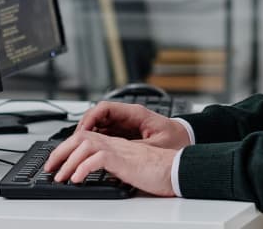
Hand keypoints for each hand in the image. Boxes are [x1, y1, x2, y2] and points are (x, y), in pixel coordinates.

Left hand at [43, 130, 177, 196]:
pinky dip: (83, 168)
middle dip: (60, 152)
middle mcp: (114, 143)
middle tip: (49, 169)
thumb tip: (98, 174)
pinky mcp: (122, 159)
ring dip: (68, 162)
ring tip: (60, 177)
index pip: (85, 139)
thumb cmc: (157, 171)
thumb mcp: (128, 168)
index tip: (56, 163)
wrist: (174, 170)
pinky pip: (97, 158)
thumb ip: (113, 166)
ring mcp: (118, 149)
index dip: (67, 149)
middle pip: (80, 138)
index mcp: (115, 144)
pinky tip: (77, 179)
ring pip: (84, 146)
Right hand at [76, 101, 191, 149]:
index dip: (89, 118)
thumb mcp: (154, 146)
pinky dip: (97, 140)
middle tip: (74, 143)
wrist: (189, 139)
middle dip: (84, 127)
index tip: (81, 132)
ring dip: (88, 134)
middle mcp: (129, 116)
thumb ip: (134, 148)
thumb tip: (112, 153)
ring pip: (101, 124)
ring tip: (78, 149)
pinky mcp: (128, 133)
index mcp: (135, 113)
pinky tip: (90, 152)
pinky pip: (107, 133)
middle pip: (98, 116)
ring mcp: (127, 124)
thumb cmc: (177, 140)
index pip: (105, 108)